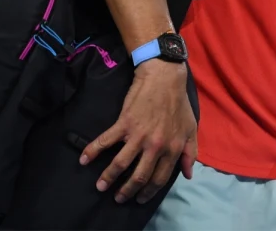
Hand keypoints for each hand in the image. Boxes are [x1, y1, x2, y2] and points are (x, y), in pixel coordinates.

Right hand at [79, 59, 197, 204]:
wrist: (163, 77)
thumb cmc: (178, 103)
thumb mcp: (191, 128)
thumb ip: (191, 153)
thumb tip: (187, 174)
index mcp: (172, 148)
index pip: (159, 178)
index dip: (149, 192)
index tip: (140, 198)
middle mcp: (156, 146)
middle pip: (139, 176)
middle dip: (127, 191)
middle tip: (119, 198)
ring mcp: (139, 135)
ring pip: (120, 164)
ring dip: (108, 178)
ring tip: (101, 187)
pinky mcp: (124, 123)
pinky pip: (105, 141)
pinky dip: (92, 151)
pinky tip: (84, 160)